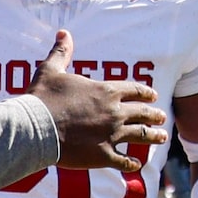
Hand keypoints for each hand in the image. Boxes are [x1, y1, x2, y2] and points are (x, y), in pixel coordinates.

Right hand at [29, 30, 169, 171]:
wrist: (35, 128)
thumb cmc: (42, 98)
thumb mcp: (51, 70)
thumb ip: (62, 52)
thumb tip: (63, 33)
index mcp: (106, 91)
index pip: (134, 90)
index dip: (146, 93)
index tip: (154, 96)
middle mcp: (115, 112)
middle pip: (142, 113)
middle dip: (154, 115)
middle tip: (162, 118)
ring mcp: (111, 135)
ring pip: (140, 135)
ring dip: (153, 136)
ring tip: (162, 137)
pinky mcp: (103, 155)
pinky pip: (124, 160)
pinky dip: (132, 163)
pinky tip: (136, 164)